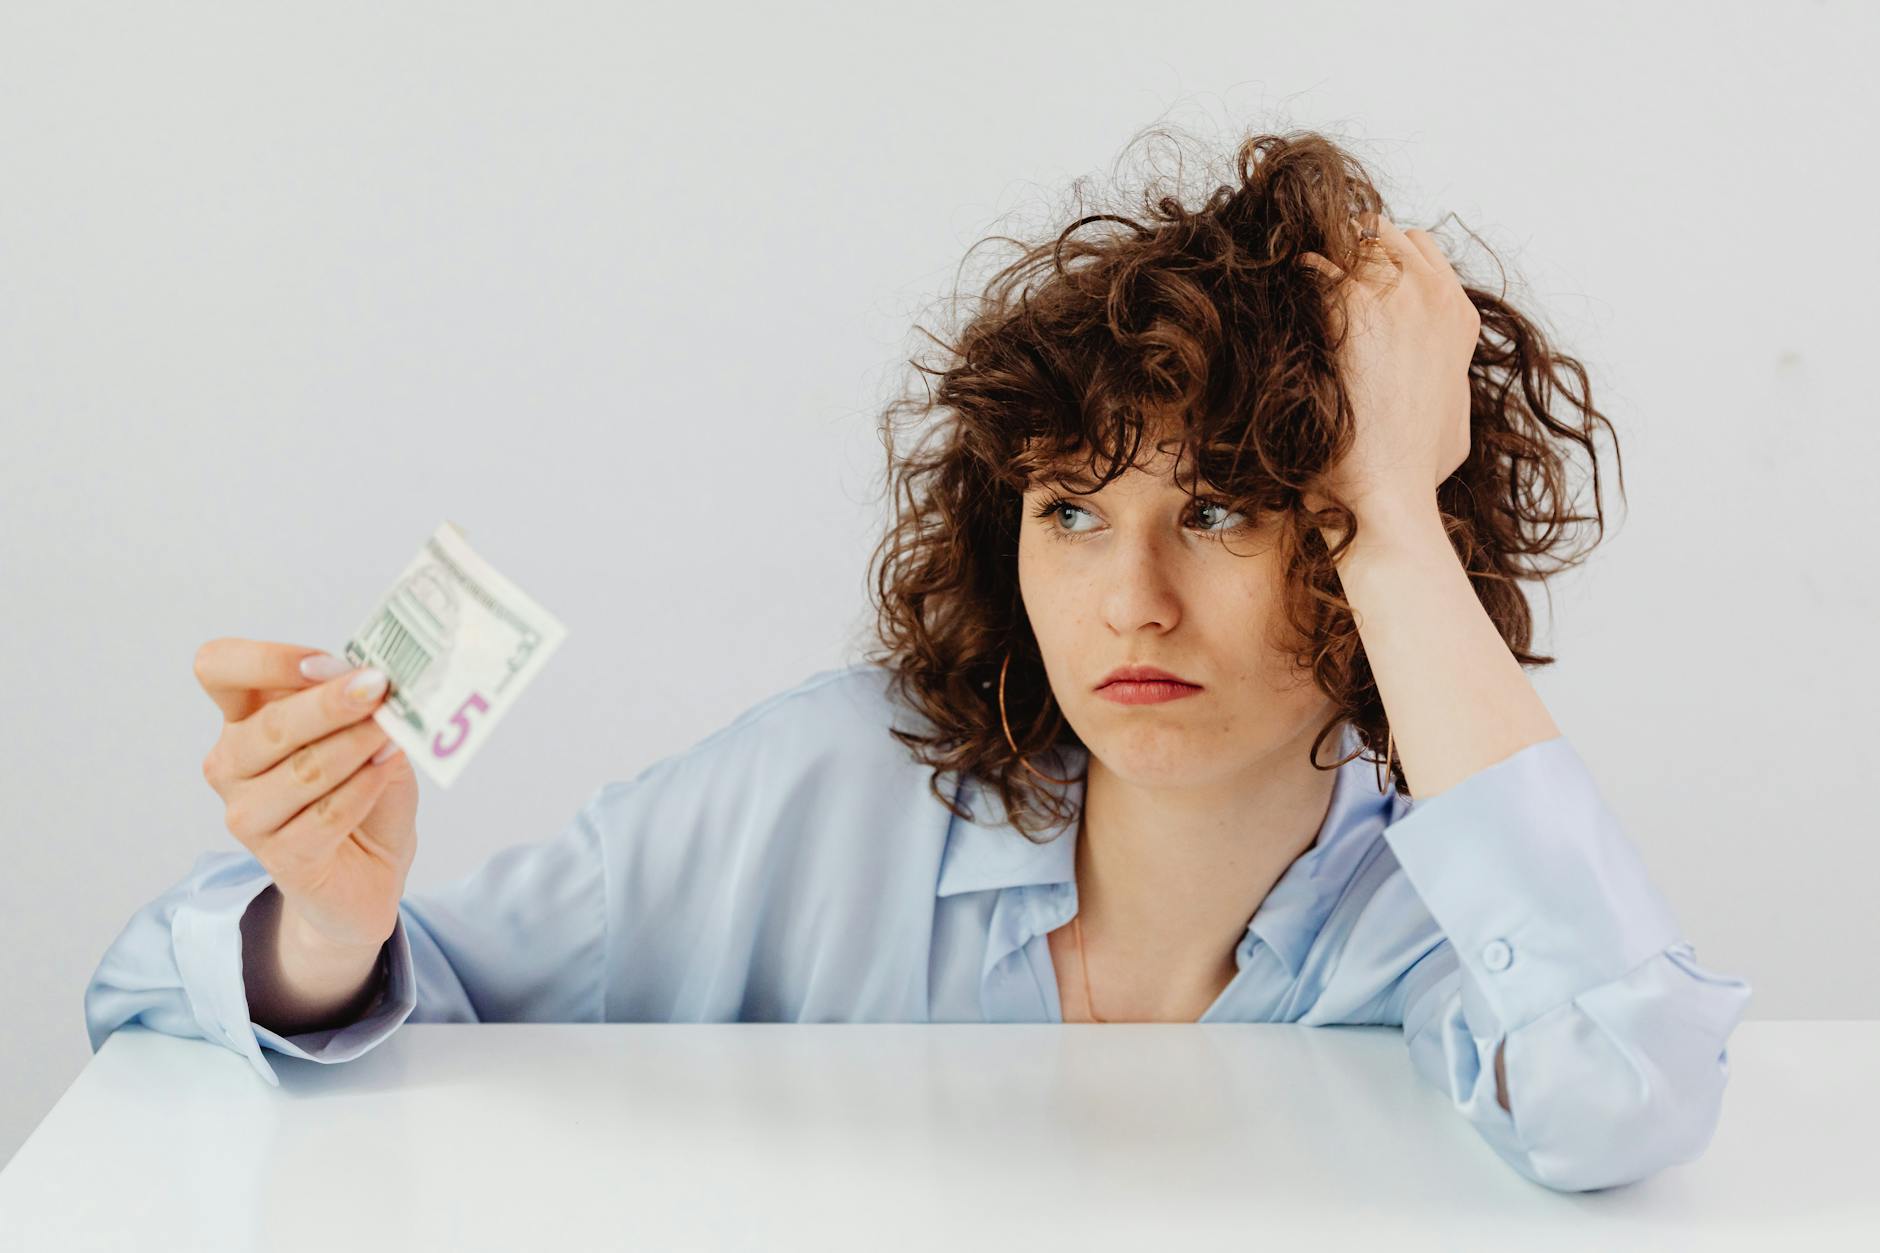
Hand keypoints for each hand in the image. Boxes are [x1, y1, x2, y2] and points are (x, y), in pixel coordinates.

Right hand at [195, 637, 419, 952]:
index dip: (266, 660)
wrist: (371, 867)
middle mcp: (233, 764)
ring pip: (302, 771)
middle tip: (378, 688)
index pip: (219, 669)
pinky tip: (386, 770)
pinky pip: (326, 815)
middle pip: (269, 725)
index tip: (325, 664)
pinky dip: (363, 787)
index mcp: (245, 717)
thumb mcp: (367, 731)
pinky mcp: (281, 858)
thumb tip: (369, 679)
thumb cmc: (364, 786)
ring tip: (393, 733)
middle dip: (329, 704)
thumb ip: (361, 704)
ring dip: (354, 746)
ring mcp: (248, 815)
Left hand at [1296, 212, 1479, 525]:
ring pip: (1350, 238)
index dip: (1382, 259)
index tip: (1352, 279)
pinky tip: (1280, 303)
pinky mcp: (1350, 303)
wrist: (1388, 491)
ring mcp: (1394, 294)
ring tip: (1294, 284)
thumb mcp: (1453, 423)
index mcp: (1460, 319)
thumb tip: (1433, 379)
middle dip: (1346, 248)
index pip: (1421, 248)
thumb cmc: (1415, 473)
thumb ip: (1445, 381)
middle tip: (1314, 275)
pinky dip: (1294, 278)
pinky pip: (1312, 264)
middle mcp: (1433, 294)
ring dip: (1321, 256)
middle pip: (1384, 234)